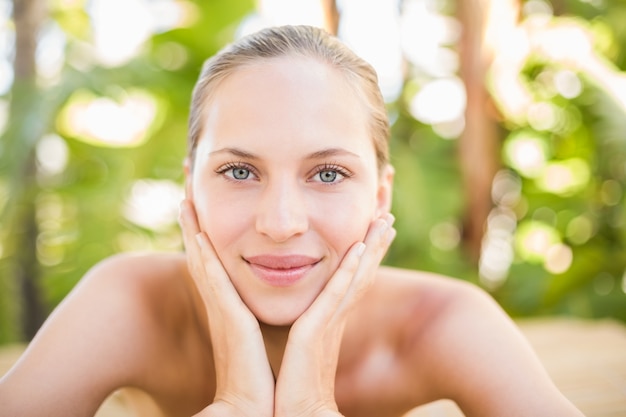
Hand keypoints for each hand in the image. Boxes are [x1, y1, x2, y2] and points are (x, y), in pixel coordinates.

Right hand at [179, 200, 274, 416]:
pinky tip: (194, 229)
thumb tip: (257, 315)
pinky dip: (201, 251)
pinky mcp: (227, 316)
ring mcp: (220, 308)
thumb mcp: (258, 340)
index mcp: (229, 308)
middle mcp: (220, 304)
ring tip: (184, 199)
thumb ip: (254, 323)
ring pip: (202, 259)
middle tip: (184, 194)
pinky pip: (211, 275)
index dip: (204, 239)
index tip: (198, 212)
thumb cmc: (258, 378)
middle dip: (192, 226)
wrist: (253, 406)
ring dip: (192, 229)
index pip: (214, 265)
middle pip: (201, 255)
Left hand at [274, 214, 395, 416]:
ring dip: (371, 248)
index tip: (373, 232)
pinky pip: (337, 294)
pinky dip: (350, 270)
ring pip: (357, 277)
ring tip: (385, 221)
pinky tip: (359, 248)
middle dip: (376, 245)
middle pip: (362, 274)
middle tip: (388, 217)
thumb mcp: (299, 348)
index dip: (365, 257)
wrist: (293, 414)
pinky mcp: (318, 331)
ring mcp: (330, 323)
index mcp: (330, 321)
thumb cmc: (293, 387)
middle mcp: (336, 319)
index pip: (351, 281)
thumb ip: (305, 331)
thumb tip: (304, 324)